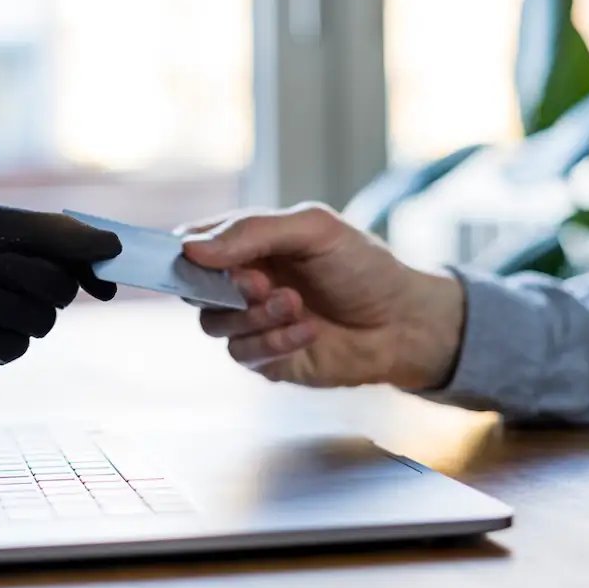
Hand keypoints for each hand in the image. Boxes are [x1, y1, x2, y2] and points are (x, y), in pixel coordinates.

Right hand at [178, 203, 464, 389]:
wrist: (403, 322)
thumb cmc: (363, 267)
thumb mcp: (313, 229)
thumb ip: (252, 232)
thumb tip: (191, 247)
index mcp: (249, 243)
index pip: (193, 243)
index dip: (186, 251)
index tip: (193, 256)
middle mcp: (244, 282)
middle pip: (194, 288)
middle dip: (224, 287)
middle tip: (260, 283)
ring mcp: (253, 321)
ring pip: (215, 324)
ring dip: (254, 316)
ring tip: (296, 305)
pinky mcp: (266, 358)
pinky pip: (244, 354)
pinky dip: (274, 341)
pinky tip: (307, 331)